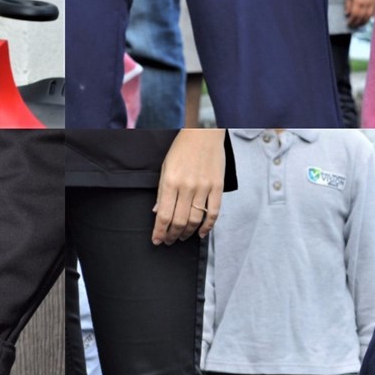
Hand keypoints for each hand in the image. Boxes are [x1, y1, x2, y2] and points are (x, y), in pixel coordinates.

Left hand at [152, 128, 225, 243]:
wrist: (204, 133)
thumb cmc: (182, 149)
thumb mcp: (165, 167)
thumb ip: (162, 191)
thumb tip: (157, 212)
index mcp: (170, 181)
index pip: (163, 215)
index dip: (159, 232)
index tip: (157, 240)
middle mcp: (187, 186)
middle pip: (179, 221)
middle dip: (172, 235)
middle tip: (169, 241)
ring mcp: (204, 187)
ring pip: (195, 220)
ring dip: (187, 233)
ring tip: (182, 237)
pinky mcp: (217, 187)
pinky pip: (213, 212)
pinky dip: (208, 226)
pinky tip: (201, 232)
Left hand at [345, 0, 374, 28]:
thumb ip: (347, 3)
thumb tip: (347, 14)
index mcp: (358, 0)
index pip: (355, 14)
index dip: (351, 20)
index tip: (348, 23)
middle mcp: (367, 3)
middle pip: (362, 17)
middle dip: (356, 23)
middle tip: (352, 26)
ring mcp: (373, 3)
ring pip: (368, 16)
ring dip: (363, 22)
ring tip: (358, 24)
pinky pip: (373, 13)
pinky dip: (368, 18)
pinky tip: (364, 20)